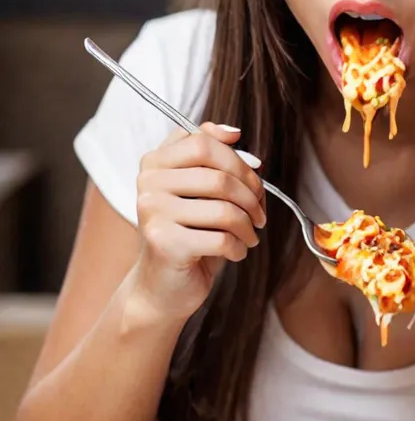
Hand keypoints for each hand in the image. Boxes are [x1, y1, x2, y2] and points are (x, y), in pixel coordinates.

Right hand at [133, 122, 265, 322]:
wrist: (162, 286)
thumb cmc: (188, 233)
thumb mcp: (198, 190)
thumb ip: (211, 155)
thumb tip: (234, 133)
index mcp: (154, 162)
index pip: (203, 143)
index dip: (238, 160)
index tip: (255, 176)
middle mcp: (148, 184)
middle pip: (219, 177)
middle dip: (251, 196)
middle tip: (260, 214)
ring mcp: (153, 213)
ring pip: (225, 210)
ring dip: (248, 226)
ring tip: (249, 235)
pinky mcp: (165, 244)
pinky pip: (221, 239)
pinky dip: (239, 248)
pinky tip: (236, 252)